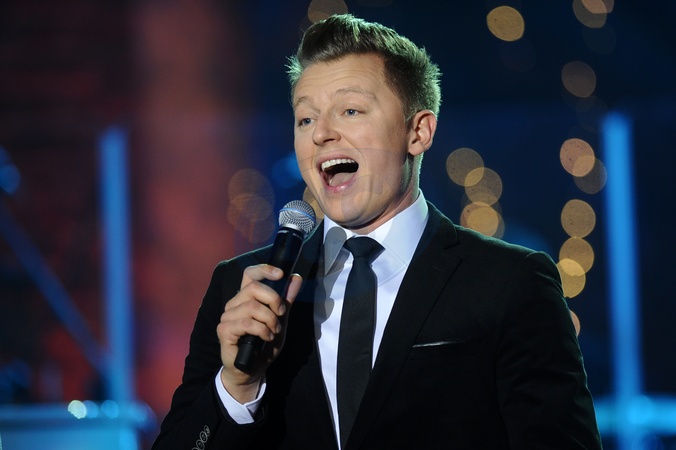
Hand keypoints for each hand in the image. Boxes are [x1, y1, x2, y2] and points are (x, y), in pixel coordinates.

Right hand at [216, 264, 301, 402]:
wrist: (254, 370)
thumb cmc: (265, 344)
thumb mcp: (281, 319)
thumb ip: (287, 299)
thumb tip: (296, 278)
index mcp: (246, 297)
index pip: (249, 273)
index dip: (264, 269)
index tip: (281, 274)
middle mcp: (234, 304)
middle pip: (254, 288)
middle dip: (274, 301)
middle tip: (281, 315)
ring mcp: (227, 317)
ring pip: (252, 307)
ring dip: (270, 320)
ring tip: (274, 332)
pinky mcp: (224, 330)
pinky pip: (247, 323)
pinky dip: (263, 331)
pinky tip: (266, 338)